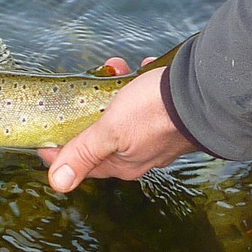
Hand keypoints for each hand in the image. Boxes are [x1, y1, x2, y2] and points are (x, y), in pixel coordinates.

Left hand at [38, 63, 196, 187]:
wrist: (206, 93)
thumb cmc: (156, 112)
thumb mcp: (111, 130)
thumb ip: (84, 153)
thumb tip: (57, 183)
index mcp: (122, 163)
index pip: (81, 162)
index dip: (59, 147)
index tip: (44, 131)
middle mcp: (140, 154)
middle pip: (102, 135)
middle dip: (89, 110)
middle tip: (84, 87)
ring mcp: (157, 135)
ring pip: (124, 114)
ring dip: (115, 90)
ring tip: (115, 68)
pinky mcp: (171, 116)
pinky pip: (147, 101)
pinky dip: (140, 84)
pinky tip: (142, 70)